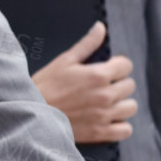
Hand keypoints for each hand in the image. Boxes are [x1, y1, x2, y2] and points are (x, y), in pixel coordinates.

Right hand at [32, 22, 136, 143]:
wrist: (30, 113)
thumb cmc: (45, 85)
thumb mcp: (64, 60)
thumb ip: (87, 44)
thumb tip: (100, 27)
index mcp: (98, 75)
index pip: (126, 66)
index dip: (117, 65)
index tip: (107, 69)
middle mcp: (105, 95)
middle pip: (130, 86)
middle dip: (118, 83)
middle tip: (102, 86)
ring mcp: (104, 115)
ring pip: (130, 107)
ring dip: (121, 103)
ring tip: (107, 102)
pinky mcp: (100, 133)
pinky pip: (126, 130)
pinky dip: (120, 125)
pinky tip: (109, 119)